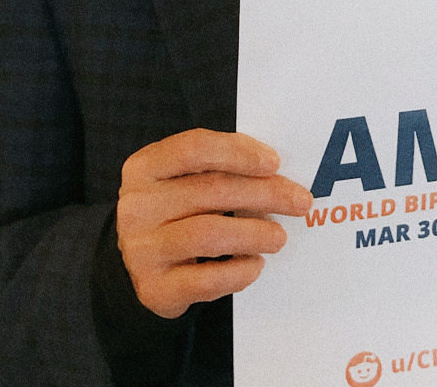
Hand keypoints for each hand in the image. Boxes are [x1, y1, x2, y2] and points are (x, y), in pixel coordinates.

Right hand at [116, 128, 311, 318]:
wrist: (139, 268)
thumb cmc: (175, 216)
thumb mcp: (182, 184)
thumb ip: (218, 171)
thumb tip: (275, 172)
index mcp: (144, 168)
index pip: (193, 149)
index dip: (237, 152)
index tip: (274, 163)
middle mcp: (137, 206)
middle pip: (210, 190)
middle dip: (264, 193)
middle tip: (299, 201)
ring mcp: (141, 249)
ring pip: (209, 234)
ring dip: (255, 233)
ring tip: (279, 237)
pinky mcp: (155, 288)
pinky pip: (207, 280)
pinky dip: (239, 271)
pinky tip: (255, 264)